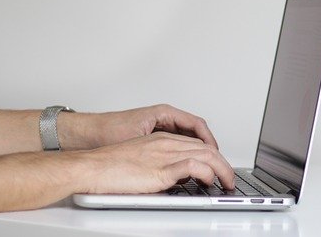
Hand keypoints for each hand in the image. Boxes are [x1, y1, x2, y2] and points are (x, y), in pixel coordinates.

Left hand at [59, 104, 218, 149]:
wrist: (85, 134)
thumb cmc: (107, 131)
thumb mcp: (139, 140)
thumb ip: (162, 148)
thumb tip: (184, 158)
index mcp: (164, 113)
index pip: (196, 124)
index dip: (209, 140)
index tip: (215, 153)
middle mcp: (163, 117)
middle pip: (195, 131)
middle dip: (207, 146)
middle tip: (215, 162)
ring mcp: (158, 126)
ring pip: (186, 138)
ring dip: (196, 150)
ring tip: (204, 165)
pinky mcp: (152, 136)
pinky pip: (176, 143)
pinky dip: (184, 153)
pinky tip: (185, 165)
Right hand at [81, 132, 235, 193]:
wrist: (91, 166)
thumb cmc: (109, 166)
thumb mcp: (141, 160)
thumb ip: (160, 164)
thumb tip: (176, 178)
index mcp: (161, 139)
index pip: (197, 143)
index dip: (212, 155)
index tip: (219, 167)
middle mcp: (166, 143)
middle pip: (206, 147)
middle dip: (223, 163)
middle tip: (229, 177)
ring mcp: (165, 154)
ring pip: (206, 154)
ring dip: (222, 169)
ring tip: (227, 182)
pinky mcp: (161, 169)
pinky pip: (194, 167)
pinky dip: (207, 173)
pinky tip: (210, 181)